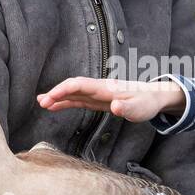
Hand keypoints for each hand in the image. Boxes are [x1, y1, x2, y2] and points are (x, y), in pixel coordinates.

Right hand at [37, 76, 185, 122]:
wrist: (154, 97)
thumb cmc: (147, 102)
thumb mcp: (140, 109)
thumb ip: (127, 108)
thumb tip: (115, 106)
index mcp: (105, 88)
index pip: (79, 85)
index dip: (63, 89)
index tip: (50, 98)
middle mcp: (98, 88)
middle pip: (73, 87)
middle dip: (56, 93)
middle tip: (42, 103)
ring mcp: (97, 94)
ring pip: (73, 92)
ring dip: (57, 96)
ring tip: (41, 103)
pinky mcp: (98, 100)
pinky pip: (78, 99)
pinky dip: (65, 102)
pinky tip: (55, 106)